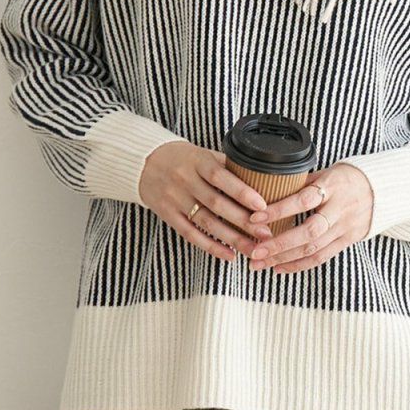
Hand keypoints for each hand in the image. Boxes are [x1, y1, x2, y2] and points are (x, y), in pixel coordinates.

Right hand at [138, 140, 276, 263]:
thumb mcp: (202, 154)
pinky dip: (211, 246)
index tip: (262, 205)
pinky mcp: (168, 215)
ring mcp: (175, 199)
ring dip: (232, 238)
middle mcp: (184, 180)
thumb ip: (226, 166)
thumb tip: (260, 178)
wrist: (143, 163)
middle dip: (243, 220)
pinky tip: (229, 255)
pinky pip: (191, 234)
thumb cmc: (181, 158)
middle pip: (216, 203)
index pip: (220, 177)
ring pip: (206, 222)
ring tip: (253, 249)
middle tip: (266, 233)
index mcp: (196, 161)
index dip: (242, 192)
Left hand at [246, 162, 373, 274]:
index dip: (280, 210)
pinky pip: (322, 257)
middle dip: (279, 244)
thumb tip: (268, 190)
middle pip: (309, 231)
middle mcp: (340, 209)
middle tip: (254, 252)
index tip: (255, 218)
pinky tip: (279, 268)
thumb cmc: (347, 178)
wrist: (382, 190)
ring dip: (283, 259)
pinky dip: (298, 265)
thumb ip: (301, 184)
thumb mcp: (326, 173)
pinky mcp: (348, 241)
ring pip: (313, 249)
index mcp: (332, 187)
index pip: (304, 200)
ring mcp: (345, 227)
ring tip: (259, 263)